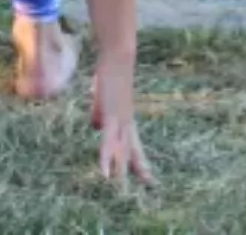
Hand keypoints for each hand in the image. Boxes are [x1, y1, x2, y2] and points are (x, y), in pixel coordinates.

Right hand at [91, 63, 153, 185]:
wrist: (118, 57)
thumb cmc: (110, 74)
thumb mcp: (104, 98)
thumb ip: (100, 113)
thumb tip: (95, 127)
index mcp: (126, 118)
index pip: (134, 143)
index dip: (138, 159)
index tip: (146, 176)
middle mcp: (127, 121)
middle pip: (134, 148)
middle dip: (140, 167)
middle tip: (150, 184)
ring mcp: (121, 120)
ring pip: (122, 149)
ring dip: (122, 169)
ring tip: (122, 187)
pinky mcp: (112, 117)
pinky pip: (109, 142)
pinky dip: (107, 159)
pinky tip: (105, 173)